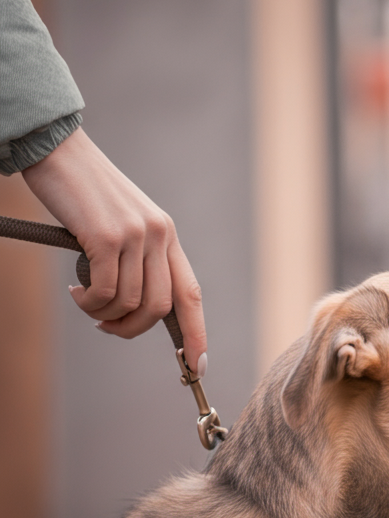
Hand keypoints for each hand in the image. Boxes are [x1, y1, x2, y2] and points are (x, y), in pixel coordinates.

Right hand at [21, 127, 207, 377]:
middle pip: (160, 308)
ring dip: (102, 313)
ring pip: (130, 303)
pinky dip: (89, 301)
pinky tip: (75, 291)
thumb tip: (134, 308)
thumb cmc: (85, 195)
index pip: (191, 294)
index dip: (197, 333)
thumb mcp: (122, 226)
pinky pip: (104, 290)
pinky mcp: (107, 236)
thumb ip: (136, 259)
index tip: (199, 365)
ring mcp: (136, 236)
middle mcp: (160, 236)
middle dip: (132, 329)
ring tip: (84, 301)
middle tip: (106, 327)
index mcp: (168, 236)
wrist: (59, 152)